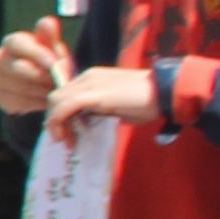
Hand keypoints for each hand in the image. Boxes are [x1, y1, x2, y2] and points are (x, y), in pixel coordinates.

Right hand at [0, 24, 70, 114]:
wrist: (42, 84)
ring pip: (20, 87)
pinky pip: (18, 102)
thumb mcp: (53, 47)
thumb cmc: (48, 61)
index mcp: (12, 42)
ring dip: (41, 91)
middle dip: (42, 77)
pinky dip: (35, 103)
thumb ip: (50, 35)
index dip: (35, 53)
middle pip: (17, 68)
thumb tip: (47, 22)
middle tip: (58, 82)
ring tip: (55, 91)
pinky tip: (45, 100)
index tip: (53, 63)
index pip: (16, 43)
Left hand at [41, 63, 166, 139]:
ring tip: (67, 141)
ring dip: (56, 123)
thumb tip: (86, 124)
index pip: (64, 94)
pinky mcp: (93, 94)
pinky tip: (67, 137)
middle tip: (65, 139)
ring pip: (56, 101)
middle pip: (55, 97)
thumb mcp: (116, 107)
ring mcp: (89, 83)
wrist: (165, 92)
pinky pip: (65, 106)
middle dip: (55, 120)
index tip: (66, 133)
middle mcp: (86, 77)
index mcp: (91, 78)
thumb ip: (98, 111)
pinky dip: (60, 122)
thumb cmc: (146, 102)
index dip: (60, 115)